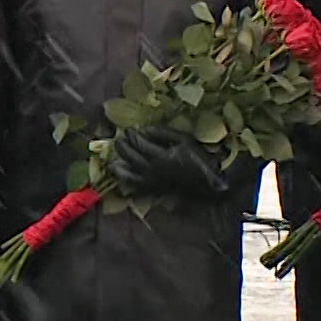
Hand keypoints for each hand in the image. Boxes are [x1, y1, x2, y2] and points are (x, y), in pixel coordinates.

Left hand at [108, 127, 227, 198]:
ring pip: (127, 174)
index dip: (131, 135)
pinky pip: (133, 186)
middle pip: (130, 157)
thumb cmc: (197, 158)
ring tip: (114, 157)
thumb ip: (162, 134)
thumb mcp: (183, 140)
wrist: (206, 183)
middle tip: (120, 139)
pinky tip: (121, 174)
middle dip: (123, 146)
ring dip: (118, 165)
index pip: (138, 144)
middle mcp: (152, 171)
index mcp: (160, 156)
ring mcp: (150, 183)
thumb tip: (143, 130)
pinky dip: (125, 180)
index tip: (129, 129)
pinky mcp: (152, 191)